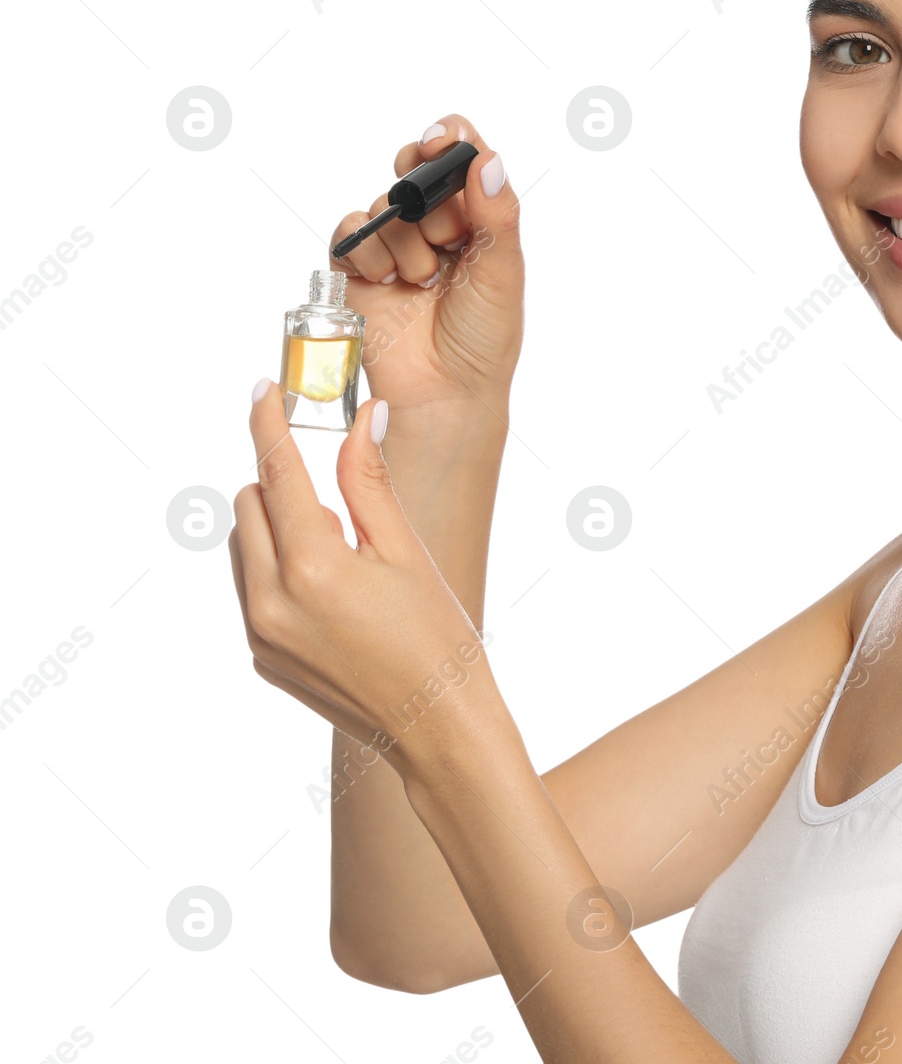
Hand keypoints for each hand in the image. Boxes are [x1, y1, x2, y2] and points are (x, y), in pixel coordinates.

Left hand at [229, 380, 504, 779]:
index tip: (263, 390)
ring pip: (245, 547)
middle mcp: (271, 601)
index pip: (276, 471)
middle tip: (342, 507)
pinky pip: (252, 590)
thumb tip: (365, 416)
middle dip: (285, 487)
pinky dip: (281, 572)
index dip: (267, 423)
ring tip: (344, 556)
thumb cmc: (438, 637)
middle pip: (250, 505)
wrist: (438, 728)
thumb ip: (371, 480)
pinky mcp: (262, 657)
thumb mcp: (407, 550)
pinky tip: (335, 593)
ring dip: (280, 530)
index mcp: (313, 566)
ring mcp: (260, 634)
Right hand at [329, 114, 523, 413]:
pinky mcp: (358, 267)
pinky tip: (391, 282)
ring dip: (405, 241)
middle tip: (447, 240)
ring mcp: (395, 244)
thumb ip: (497, 213)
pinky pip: (350, 232)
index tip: (441, 142)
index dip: (448, 140)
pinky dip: (369, 252)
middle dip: (427, 200)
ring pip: (383, 204)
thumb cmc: (482, 338)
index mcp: (477, 218)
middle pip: (414, 171)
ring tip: (424, 282)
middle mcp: (435, 225)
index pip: (460, 156)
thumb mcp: (502, 272)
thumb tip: (489, 159)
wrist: (444, 392)